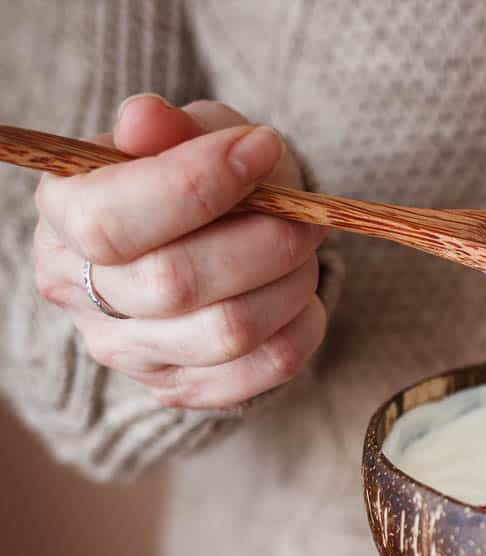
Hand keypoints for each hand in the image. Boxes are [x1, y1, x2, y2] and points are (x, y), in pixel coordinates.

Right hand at [33, 94, 326, 408]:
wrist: (216, 238)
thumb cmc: (198, 176)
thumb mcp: (188, 133)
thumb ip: (172, 127)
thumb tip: (147, 120)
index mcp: (65, 217)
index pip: (111, 220)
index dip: (196, 185)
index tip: (262, 147)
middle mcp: (81, 294)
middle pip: (175, 283)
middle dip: (264, 240)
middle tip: (305, 213)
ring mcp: (129, 352)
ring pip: (230, 331)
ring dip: (291, 282)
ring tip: (303, 250)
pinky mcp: (183, 388)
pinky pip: (268, 367)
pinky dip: (305, 324)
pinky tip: (301, 294)